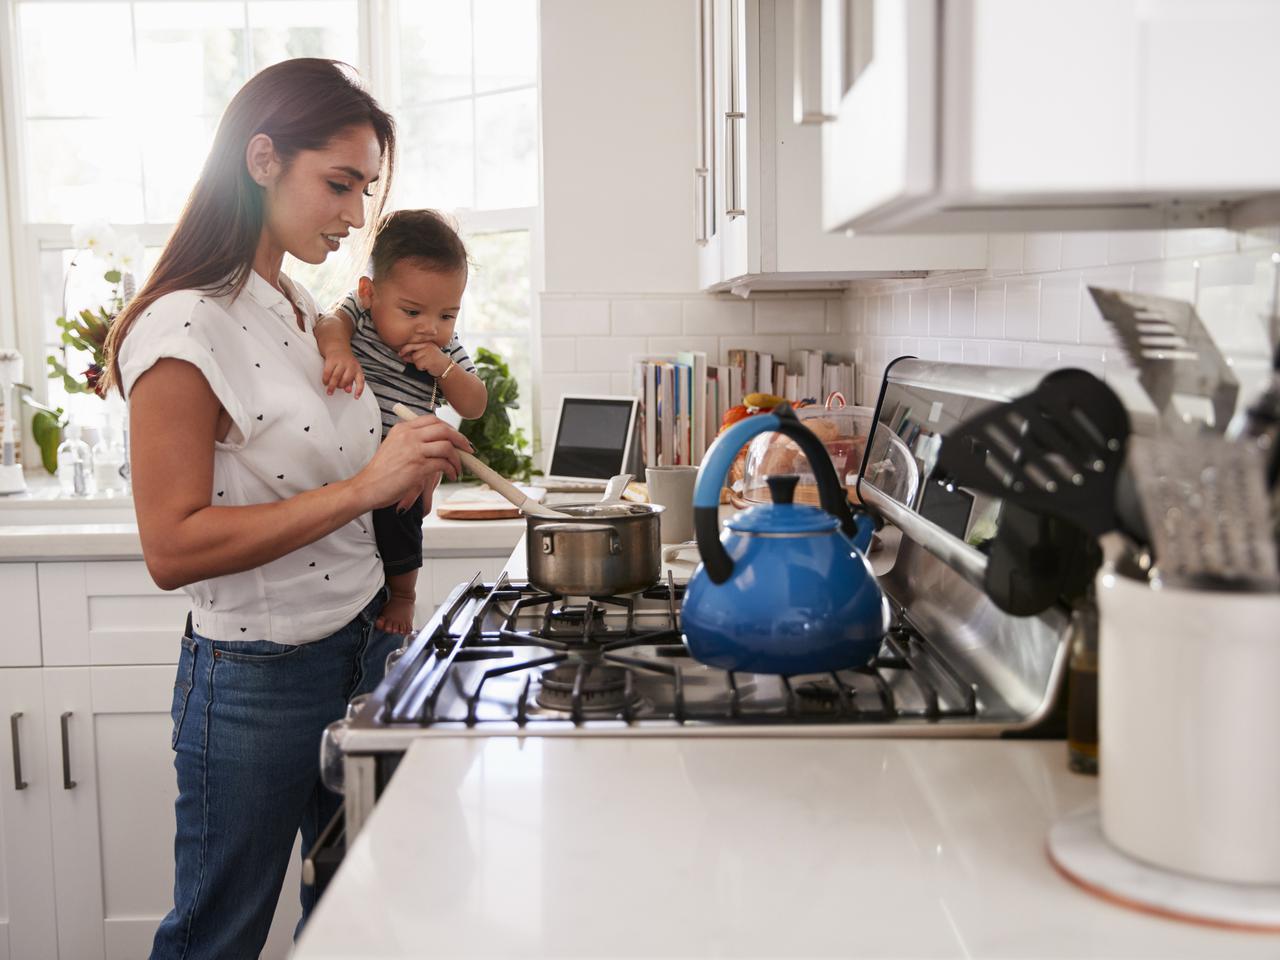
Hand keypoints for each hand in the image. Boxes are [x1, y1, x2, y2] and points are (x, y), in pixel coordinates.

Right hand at [322, 349, 364, 396]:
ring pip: (336, 377)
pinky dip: (326, 379)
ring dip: (332, 386)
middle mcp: (351, 365)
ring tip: (329, 391)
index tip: (356, 397)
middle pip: (346, 379)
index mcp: (357, 369)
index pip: (360, 381)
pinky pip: (327, 372)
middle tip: (336, 389)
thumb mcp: (351, 371)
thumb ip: (350, 382)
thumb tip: (348, 390)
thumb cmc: (345, 362)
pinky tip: (325, 382)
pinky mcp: (331, 360)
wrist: (337, 346)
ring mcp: (341, 362)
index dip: (359, 390)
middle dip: (340, 386)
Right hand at [355, 414, 471, 512]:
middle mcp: (408, 436)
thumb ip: (412, 441)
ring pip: (447, 446)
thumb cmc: (381, 472)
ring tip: (457, 468)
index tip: (457, 438)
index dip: (449, 428)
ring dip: (457, 458)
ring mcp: (413, 450)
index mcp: (403, 429)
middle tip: (468, 450)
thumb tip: (437, 442)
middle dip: (460, 440)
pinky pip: (443, 463)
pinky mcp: (418, 466)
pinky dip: (451, 469)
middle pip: (443, 430)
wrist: (367, 487)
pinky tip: (451, 474)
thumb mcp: (393, 447)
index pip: (432, 420)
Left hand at [398, 340, 450, 375]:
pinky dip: (421, 368)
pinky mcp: (428, 360)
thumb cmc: (436, 361)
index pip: (413, 343)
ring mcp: (427, 352)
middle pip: (411, 349)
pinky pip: (418, 364)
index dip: (405, 348)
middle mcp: (427, 346)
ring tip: (425, 364)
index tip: (400, 352)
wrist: (446, 368)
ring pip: (414, 358)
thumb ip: (417, 353)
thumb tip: (404, 355)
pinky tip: (427, 367)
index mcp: (427, 343)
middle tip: (401, 356)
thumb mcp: (427, 354)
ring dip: (417, 363)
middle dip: (405, 353)